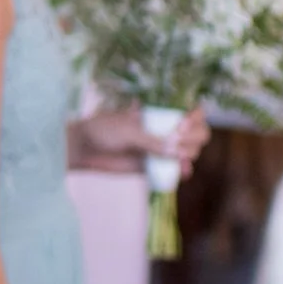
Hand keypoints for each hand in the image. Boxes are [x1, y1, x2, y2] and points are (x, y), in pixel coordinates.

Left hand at [70, 108, 207, 174]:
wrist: (85, 148)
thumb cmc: (104, 130)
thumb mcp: (128, 131)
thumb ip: (151, 141)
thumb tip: (177, 152)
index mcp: (162, 112)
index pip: (192, 112)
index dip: (196, 118)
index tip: (182, 123)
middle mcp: (166, 129)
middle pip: (197, 133)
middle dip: (195, 137)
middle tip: (177, 140)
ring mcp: (162, 148)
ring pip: (190, 152)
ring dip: (190, 154)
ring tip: (178, 157)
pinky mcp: (155, 166)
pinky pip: (176, 170)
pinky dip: (183, 171)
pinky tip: (183, 172)